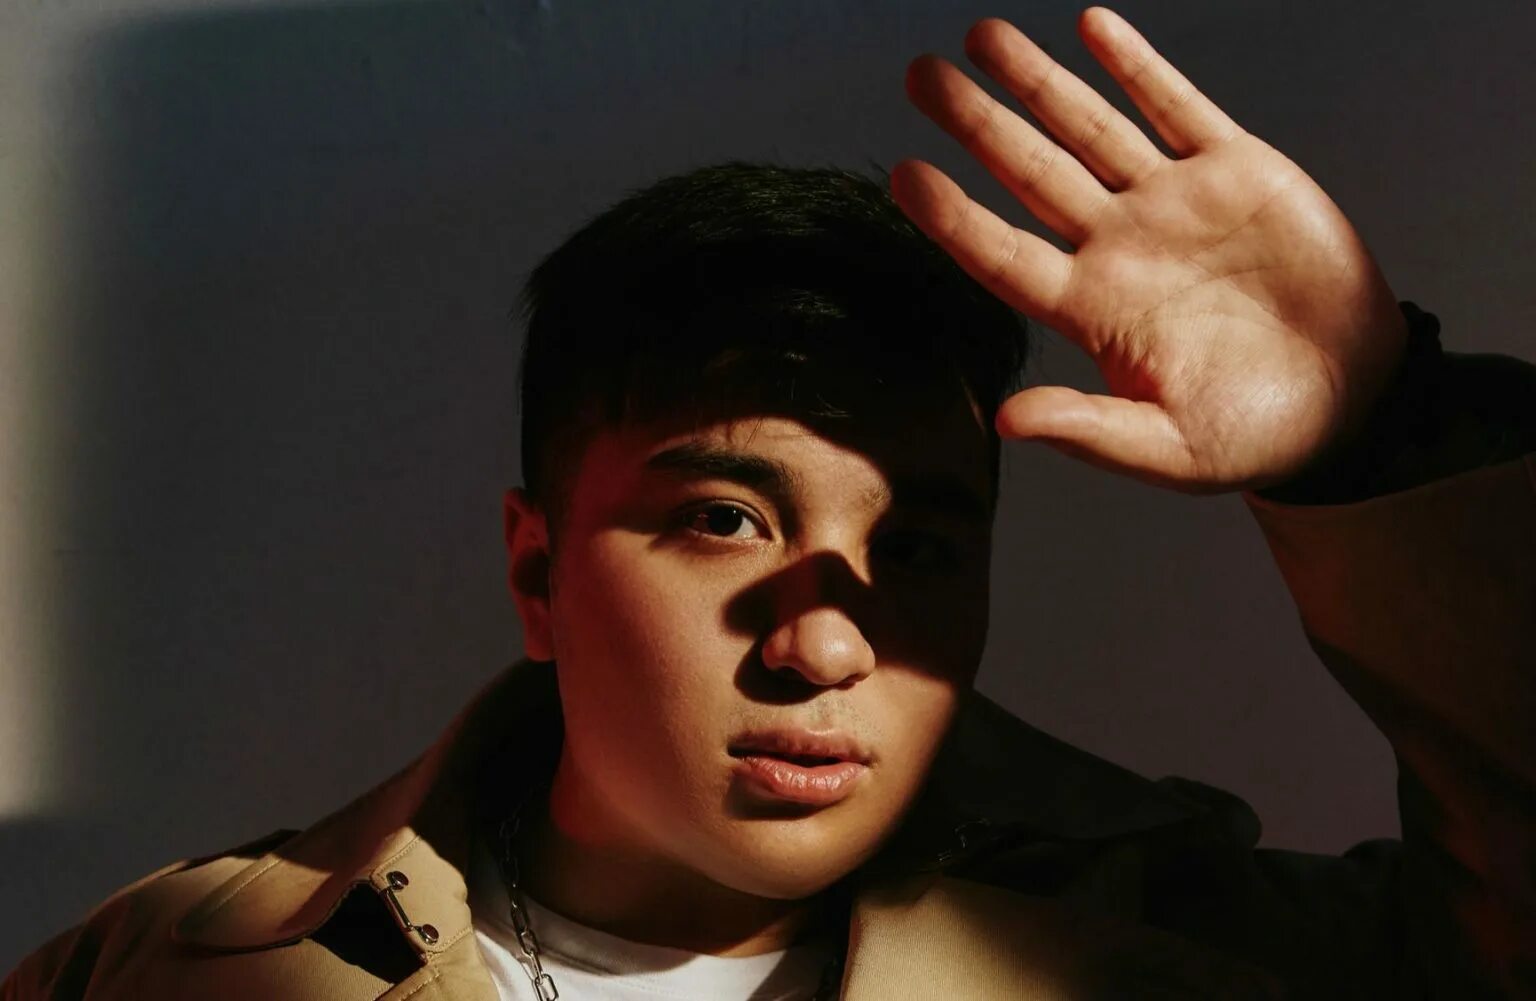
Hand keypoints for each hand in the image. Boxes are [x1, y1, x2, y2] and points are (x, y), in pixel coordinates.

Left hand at [893, 7, 1408, 493]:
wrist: (1349, 400)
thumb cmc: (1252, 435)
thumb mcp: (1168, 449)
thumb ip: (1089, 431)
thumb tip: (1008, 421)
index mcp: (1092, 310)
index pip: (1003, 254)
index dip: (953, 216)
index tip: (904, 175)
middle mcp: (1118, 246)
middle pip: (1029, 173)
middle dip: (976, 123)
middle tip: (920, 76)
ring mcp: (1172, 203)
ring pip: (1090, 128)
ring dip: (1038, 82)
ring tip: (983, 37)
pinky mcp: (1236, 171)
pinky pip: (1176, 107)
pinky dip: (1137, 68)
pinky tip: (1091, 27)